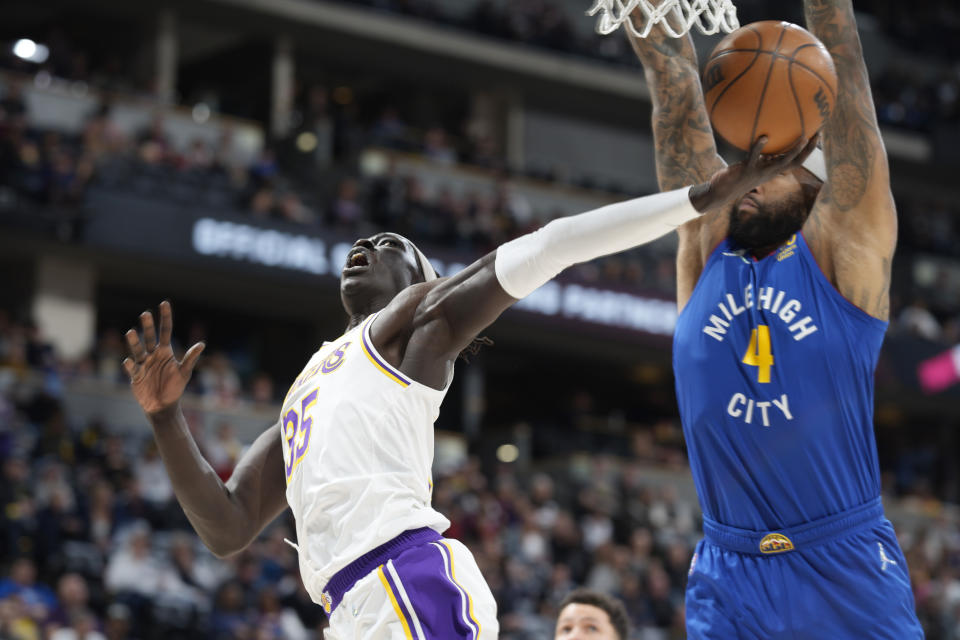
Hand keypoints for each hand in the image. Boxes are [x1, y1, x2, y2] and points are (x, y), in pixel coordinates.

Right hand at [123, 301, 204, 416]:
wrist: (163, 405)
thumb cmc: (175, 387)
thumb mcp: (184, 372)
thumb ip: (190, 358)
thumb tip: (202, 344)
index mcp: (165, 352)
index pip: (165, 331)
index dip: (165, 318)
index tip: (164, 303)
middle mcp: (153, 355)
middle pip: (150, 337)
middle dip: (148, 326)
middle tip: (146, 314)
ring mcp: (143, 364)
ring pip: (137, 349)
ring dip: (134, 341)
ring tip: (131, 332)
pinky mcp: (135, 375)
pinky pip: (132, 368)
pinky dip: (130, 365)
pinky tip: (129, 361)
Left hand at [689, 134, 819, 211]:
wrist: (720, 192)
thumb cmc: (736, 177)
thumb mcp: (752, 165)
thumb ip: (760, 155)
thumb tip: (766, 137)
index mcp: (773, 170)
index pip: (796, 161)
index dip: (808, 150)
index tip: (817, 135)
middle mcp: (770, 172)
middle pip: (796, 162)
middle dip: (808, 149)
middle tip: (817, 134)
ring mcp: (760, 172)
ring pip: (782, 162)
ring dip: (793, 151)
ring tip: (802, 138)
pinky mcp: (747, 170)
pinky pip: (755, 157)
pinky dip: (760, 147)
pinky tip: (764, 137)